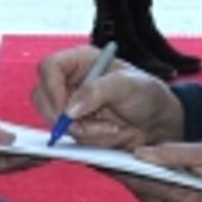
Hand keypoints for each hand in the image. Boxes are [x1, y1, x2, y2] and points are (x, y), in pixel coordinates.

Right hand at [33, 44, 183, 148]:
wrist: (159, 122)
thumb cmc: (148, 94)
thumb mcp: (128, 86)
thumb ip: (98, 91)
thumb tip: (70, 109)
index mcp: (81, 61)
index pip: (49, 68)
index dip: (51, 88)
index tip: (67, 110)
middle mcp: (71, 81)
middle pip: (42, 97)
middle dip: (63, 117)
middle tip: (86, 125)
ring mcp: (72, 105)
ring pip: (56, 122)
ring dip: (85, 130)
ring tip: (113, 126)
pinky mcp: (77, 126)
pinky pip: (71, 138)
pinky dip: (91, 139)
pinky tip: (111, 132)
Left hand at [113, 141, 201, 201]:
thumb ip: (172, 153)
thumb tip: (139, 153)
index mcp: (182, 197)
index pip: (139, 180)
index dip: (117, 167)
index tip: (100, 156)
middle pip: (142, 192)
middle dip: (128, 175)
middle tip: (110, 158)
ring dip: (143, 187)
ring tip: (129, 168)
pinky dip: (158, 198)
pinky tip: (154, 184)